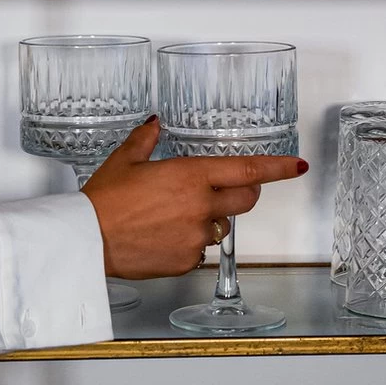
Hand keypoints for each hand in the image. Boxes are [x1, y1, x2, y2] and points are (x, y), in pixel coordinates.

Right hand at [81, 116, 307, 278]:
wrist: (87, 239)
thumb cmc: (104, 197)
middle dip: (244, 193)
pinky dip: (188, 241)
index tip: (297, 166)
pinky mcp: (186, 262)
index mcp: (191, 175)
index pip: (246, 170)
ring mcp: (196, 237)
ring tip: (172, 215)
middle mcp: (201, 206)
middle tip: (223, 189)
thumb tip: (155, 122)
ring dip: (208, 218)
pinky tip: (162, 235)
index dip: (276, 167)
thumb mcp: (126, 159)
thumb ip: (147, 138)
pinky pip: (199, 249)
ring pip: (219, 225)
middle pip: (246, 201)